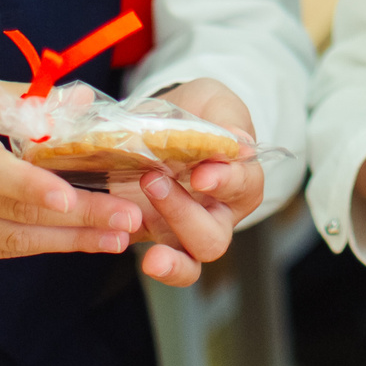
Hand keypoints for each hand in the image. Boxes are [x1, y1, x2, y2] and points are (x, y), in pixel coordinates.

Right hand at [0, 81, 143, 263]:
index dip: (32, 187)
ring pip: (9, 239)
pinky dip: (40, 245)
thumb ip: (30, 101)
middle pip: (11, 211)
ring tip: (115, 237)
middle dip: (77, 219)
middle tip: (126, 220)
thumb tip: (82, 98)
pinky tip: (77, 240)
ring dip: (68, 241)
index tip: (71, 198)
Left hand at [109, 78, 266, 287]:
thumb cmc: (200, 112)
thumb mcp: (214, 102)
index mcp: (241, 181)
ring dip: (171, 260)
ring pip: (190, 263)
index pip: (242, 186)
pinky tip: (122, 244)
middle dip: (184, 215)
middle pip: (213, 238)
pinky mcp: (152, 233)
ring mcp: (184, 230)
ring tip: (151, 255)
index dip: (224, 182)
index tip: (201, 175)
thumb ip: (225, 120)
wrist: (165, 121)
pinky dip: (141, 260)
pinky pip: (156, 262)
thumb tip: (239, 141)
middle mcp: (217, 214)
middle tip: (153, 181)